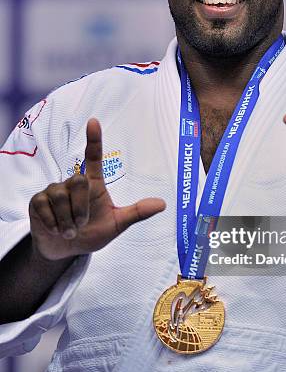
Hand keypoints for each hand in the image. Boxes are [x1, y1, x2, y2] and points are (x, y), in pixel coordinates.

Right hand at [29, 118, 165, 260]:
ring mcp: (53, 190)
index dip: (93, 139)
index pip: (92, 157)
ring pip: (61, 197)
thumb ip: (137, 213)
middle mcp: (72, 183)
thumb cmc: (92, 232)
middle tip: (81, 224)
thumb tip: (162, 204)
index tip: (94, 121)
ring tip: (69, 230)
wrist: (66, 249)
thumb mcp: (117, 224)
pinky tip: (56, 229)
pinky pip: (45, 208)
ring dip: (68, 220)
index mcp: (93, 184)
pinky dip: (54, 224)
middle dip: (81, 208)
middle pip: (78, 181)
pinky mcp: (37, 201)